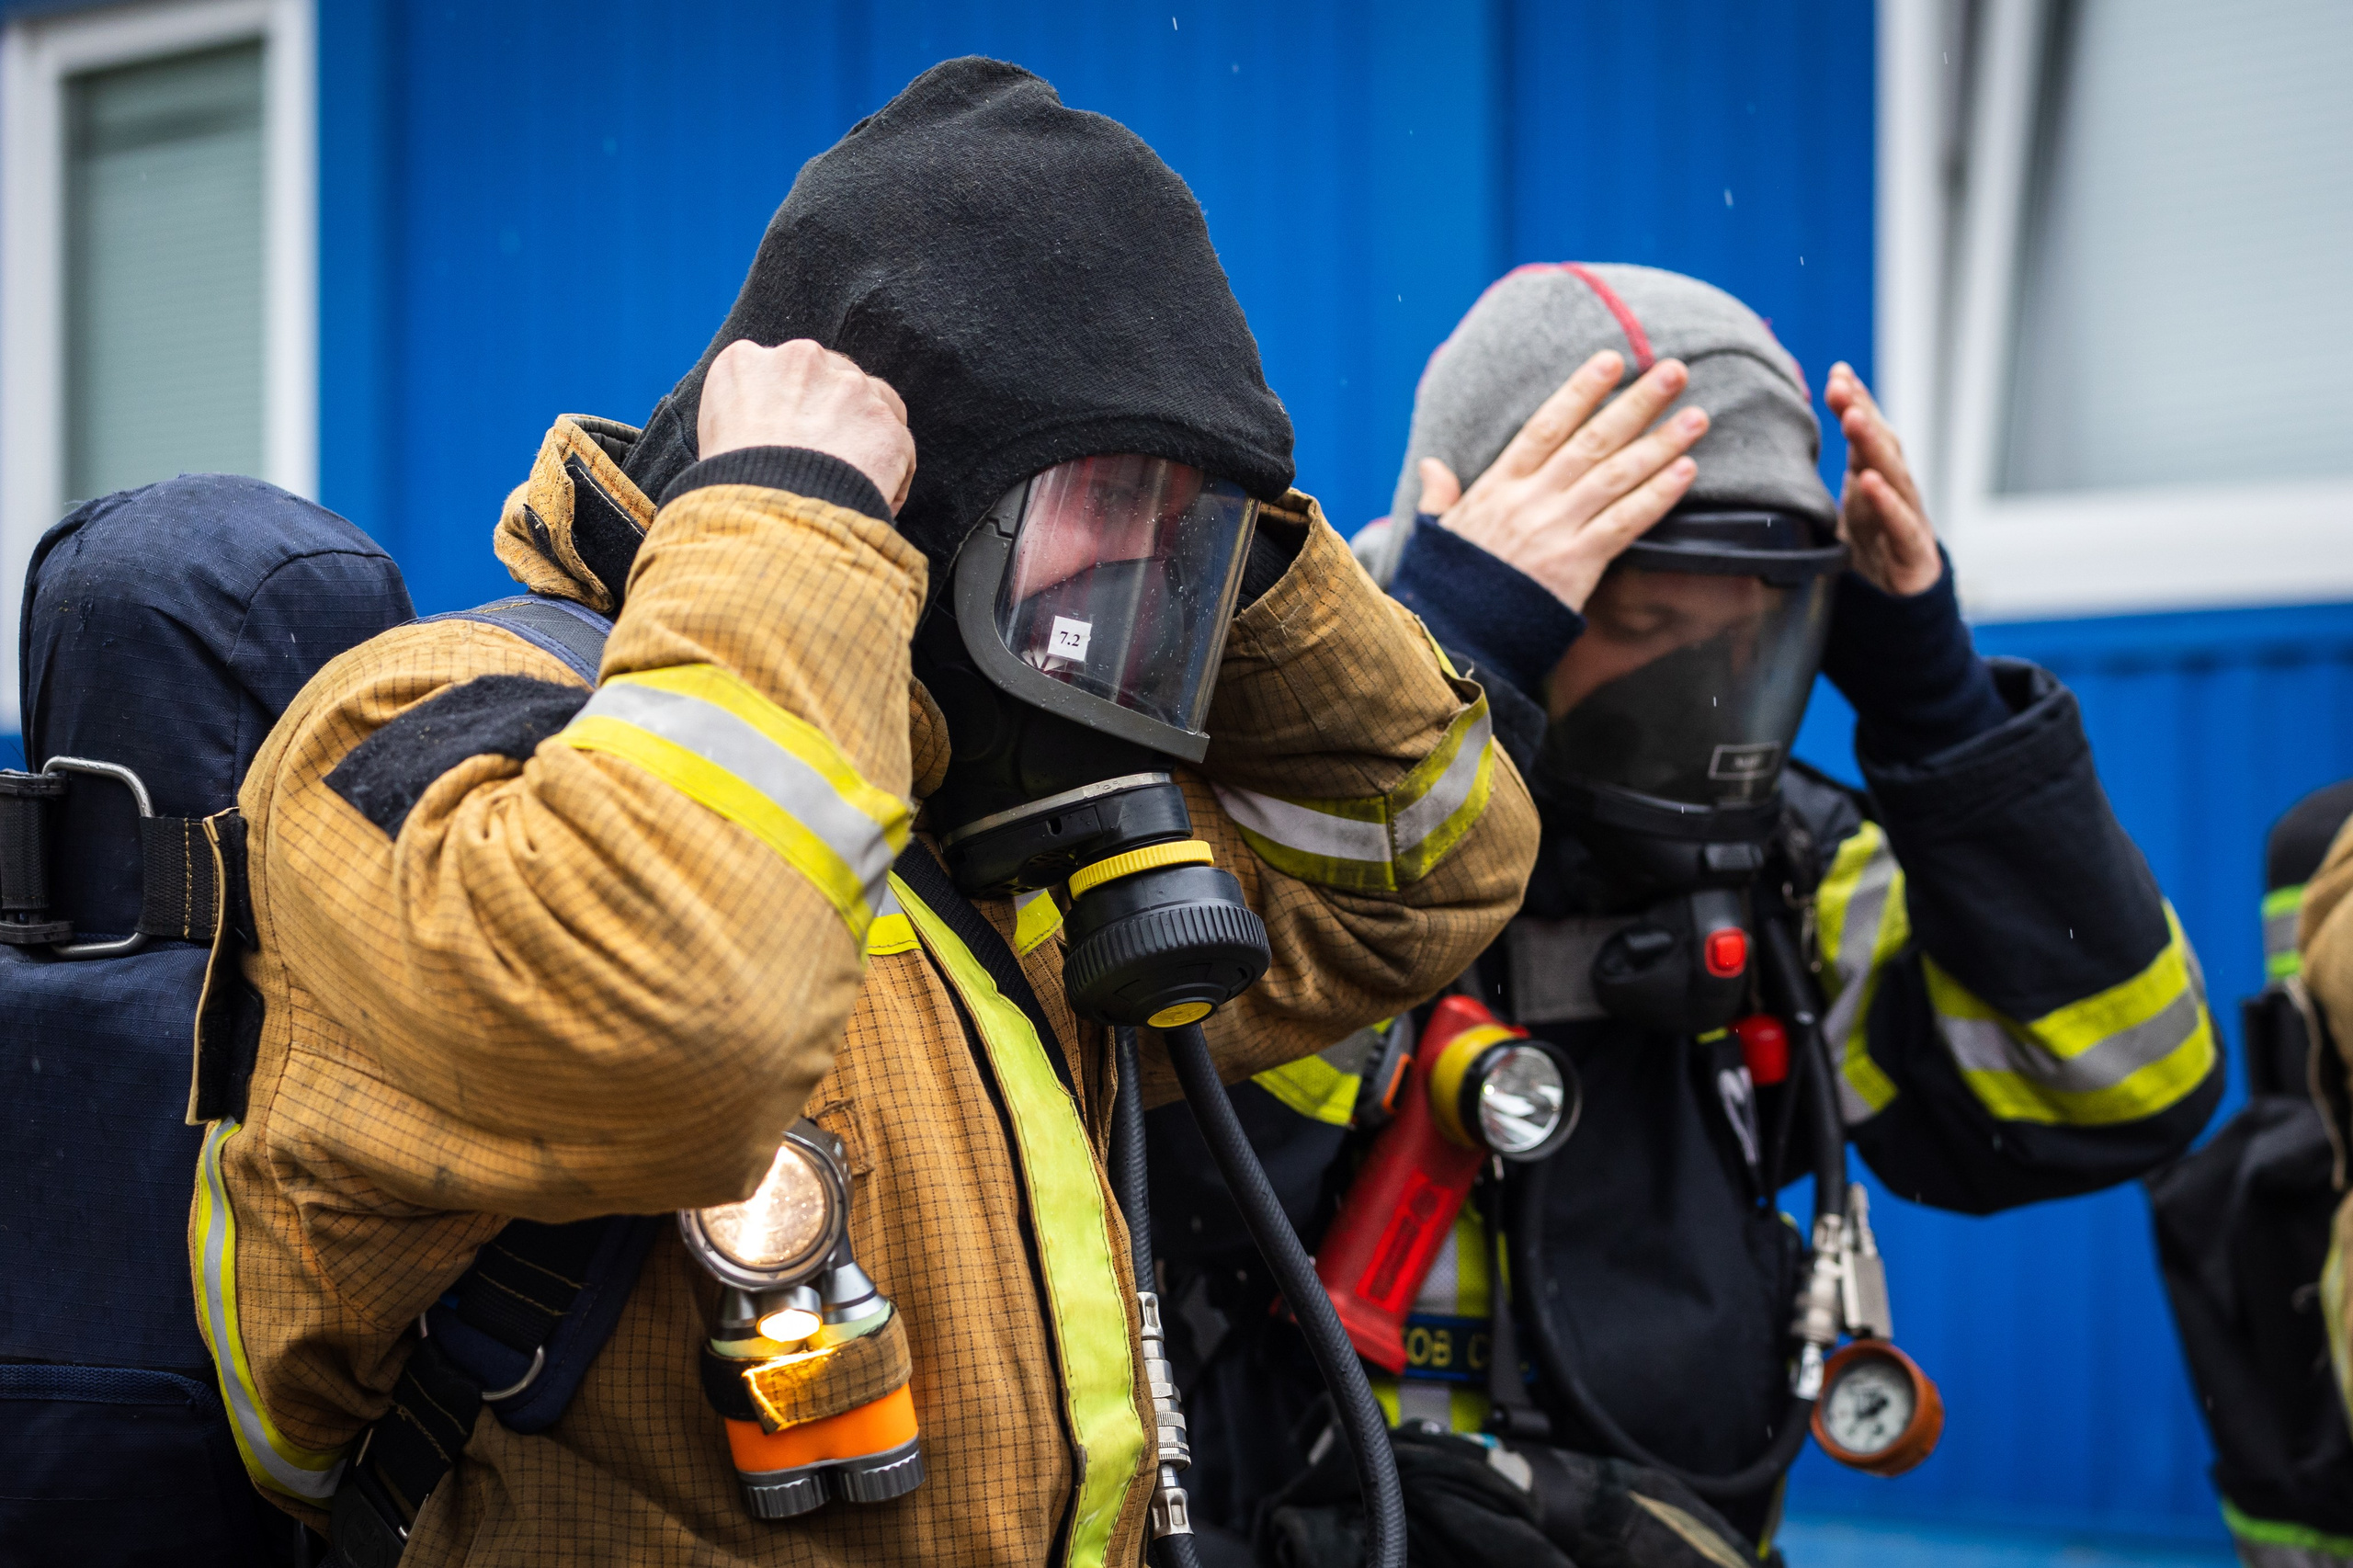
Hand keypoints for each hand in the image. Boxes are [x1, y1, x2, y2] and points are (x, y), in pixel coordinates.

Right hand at [698, 339, 915, 515]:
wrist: (768, 513)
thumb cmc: (731, 490)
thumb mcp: (713, 438)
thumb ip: (743, 417)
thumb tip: (768, 436)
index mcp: (745, 362)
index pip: (778, 373)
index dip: (790, 408)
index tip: (791, 438)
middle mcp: (801, 359)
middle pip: (829, 379)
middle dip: (832, 414)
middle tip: (824, 461)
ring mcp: (849, 386)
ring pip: (872, 404)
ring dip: (867, 438)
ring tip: (851, 484)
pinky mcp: (886, 421)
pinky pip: (898, 446)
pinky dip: (892, 474)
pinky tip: (871, 501)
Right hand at [1416, 352, 1704, 612]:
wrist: (1457, 638)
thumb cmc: (1448, 586)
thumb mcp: (1437, 533)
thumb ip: (1438, 496)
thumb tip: (1430, 465)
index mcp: (1498, 486)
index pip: (1545, 427)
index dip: (1580, 391)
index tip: (1612, 360)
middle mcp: (1531, 500)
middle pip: (1592, 441)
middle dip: (1636, 403)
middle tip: (1675, 370)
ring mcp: (1557, 530)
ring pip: (1616, 476)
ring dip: (1660, 444)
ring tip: (1697, 417)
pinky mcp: (1578, 564)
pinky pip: (1625, 523)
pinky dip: (1657, 496)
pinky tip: (1685, 471)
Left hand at [1826, 362, 1939, 595]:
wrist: (1899, 589)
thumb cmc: (1870, 536)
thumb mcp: (1842, 499)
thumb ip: (1823, 470)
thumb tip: (1781, 441)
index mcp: (1875, 472)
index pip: (1868, 431)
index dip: (1856, 401)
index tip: (1837, 372)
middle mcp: (1894, 487)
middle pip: (1880, 444)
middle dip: (1861, 411)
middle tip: (1840, 385)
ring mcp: (1907, 515)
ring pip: (1892, 474)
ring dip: (1872, 444)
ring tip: (1853, 418)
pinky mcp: (1912, 549)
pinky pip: (1900, 523)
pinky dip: (1886, 502)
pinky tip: (1870, 482)